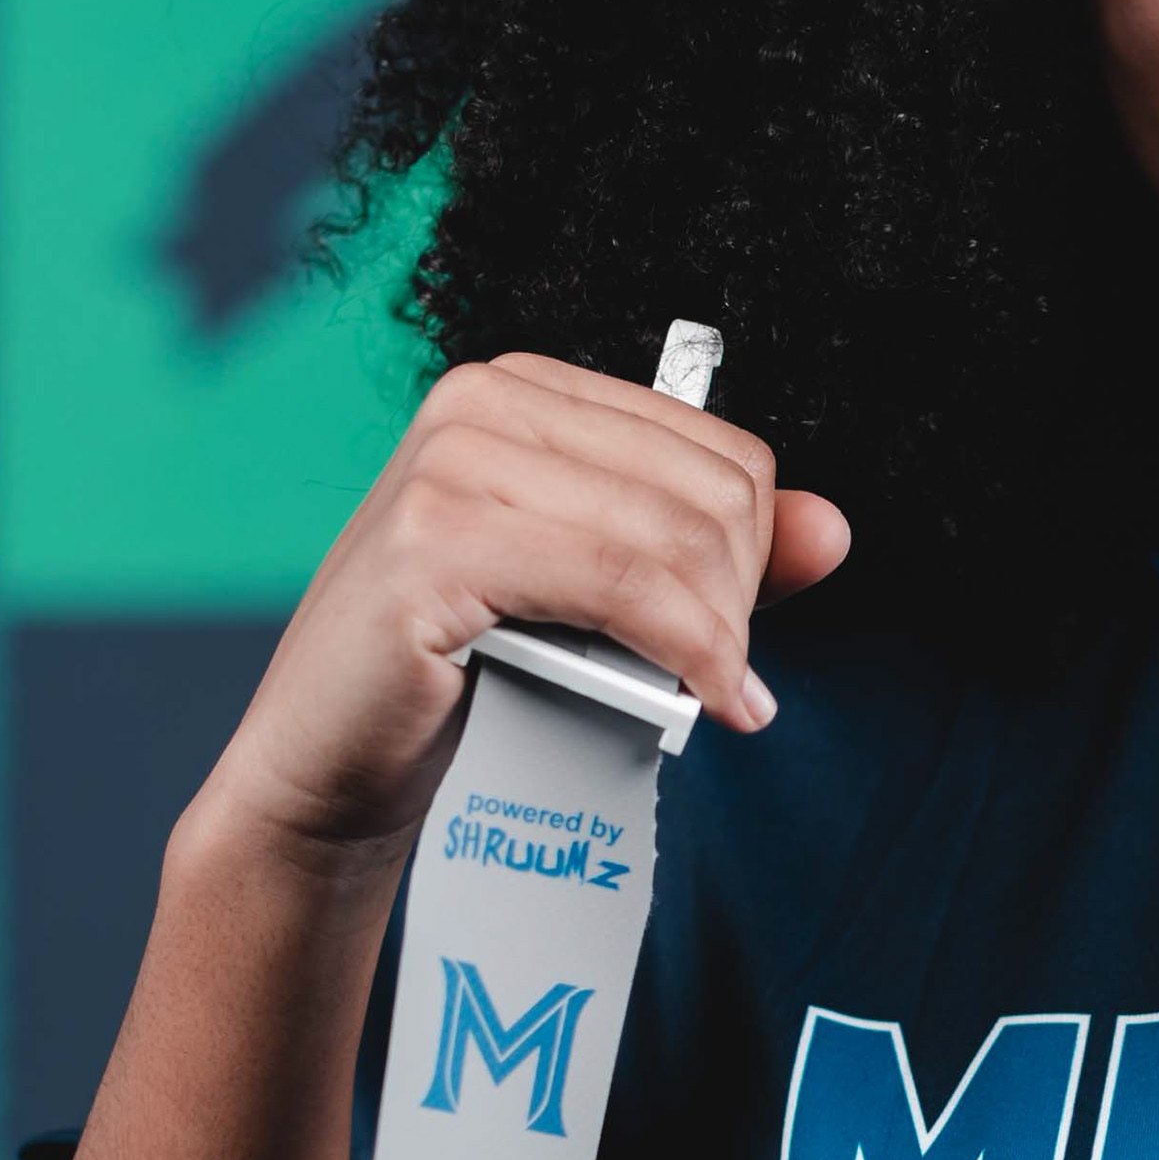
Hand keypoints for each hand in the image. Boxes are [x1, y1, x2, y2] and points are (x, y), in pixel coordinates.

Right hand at [193, 348, 854, 870]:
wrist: (326, 766)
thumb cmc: (457, 681)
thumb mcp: (594, 600)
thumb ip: (706, 555)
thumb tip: (832, 529)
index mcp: (523, 393)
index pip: (718, 451)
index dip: (750, 556)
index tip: (727, 636)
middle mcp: (482, 404)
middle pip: (708, 493)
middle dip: (737, 602)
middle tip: (717, 679)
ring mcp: (450, 466)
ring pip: (675, 542)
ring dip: (718, 641)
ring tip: (708, 699)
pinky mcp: (435, 544)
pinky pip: (623, 589)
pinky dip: (687, 655)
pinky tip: (702, 704)